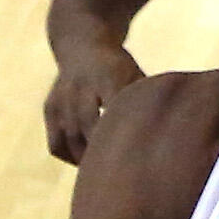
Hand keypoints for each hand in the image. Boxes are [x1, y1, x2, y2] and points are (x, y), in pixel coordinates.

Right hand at [44, 41, 144, 163]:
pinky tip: (84, 163)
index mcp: (109, 76)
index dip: (122, 133)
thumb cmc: (120, 69)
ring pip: (69, 138)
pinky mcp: (50, 107)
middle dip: (103, 151)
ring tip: (103, 173)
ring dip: (86, 160)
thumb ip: (147, 101)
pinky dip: (69, 158)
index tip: (135, 155)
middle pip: (89, 125)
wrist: (82, 45)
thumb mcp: (136, 75)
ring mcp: (62, 98)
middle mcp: (81, 86)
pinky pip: (56, 143)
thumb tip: (169, 136)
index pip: (115, 108)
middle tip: (120, 173)